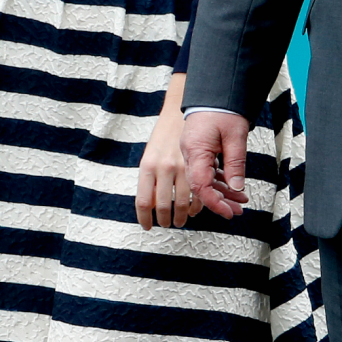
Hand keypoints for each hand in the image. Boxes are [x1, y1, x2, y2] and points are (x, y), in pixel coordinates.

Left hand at [135, 101, 203, 228]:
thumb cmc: (163, 137)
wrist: (180, 114)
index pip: (143, 201)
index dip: (145, 218)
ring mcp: (181, 167)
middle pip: (163, 206)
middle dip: (165, 220)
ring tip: (180, 220)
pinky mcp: (197, 166)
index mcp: (147, 166)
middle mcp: (163, 168)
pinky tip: (194, 209)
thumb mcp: (149, 157)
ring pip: (182, 203)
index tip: (147, 226)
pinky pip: (198, 194)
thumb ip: (149, 181)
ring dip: (182, 216)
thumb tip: (149, 206)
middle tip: (166, 224)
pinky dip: (197, 206)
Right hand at [180, 109, 249, 218]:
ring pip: (204, 180)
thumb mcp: (235, 136)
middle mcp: (189, 154)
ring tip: (240, 201)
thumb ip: (235, 163)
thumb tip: (237, 188)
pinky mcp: (197, 150)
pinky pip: (206, 171)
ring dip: (221, 192)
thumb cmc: (223, 108)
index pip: (201, 186)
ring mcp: (192, 152)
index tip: (229, 212)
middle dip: (220, 201)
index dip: (214, 203)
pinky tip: (232, 186)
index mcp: (195, 151)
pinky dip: (219, 180)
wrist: (214, 89)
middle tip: (237, 211)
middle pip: (201, 187)